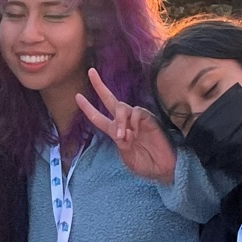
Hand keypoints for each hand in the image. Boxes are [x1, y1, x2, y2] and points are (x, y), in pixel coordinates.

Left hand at [76, 68, 177, 182]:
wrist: (163, 168)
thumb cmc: (146, 164)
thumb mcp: (128, 158)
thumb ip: (122, 146)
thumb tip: (122, 132)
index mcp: (116, 132)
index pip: (99, 117)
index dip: (88, 108)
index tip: (77, 96)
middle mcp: (125, 122)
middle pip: (110, 100)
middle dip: (100, 86)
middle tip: (91, 72)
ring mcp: (137, 119)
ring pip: (122, 107)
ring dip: (120, 120)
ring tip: (123, 136)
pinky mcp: (149, 119)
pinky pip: (137, 113)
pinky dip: (133, 122)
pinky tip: (136, 133)